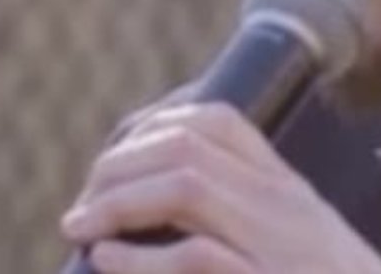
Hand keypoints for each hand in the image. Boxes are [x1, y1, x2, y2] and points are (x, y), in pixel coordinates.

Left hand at [61, 103, 380, 272]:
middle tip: (83, 205)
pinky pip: (197, 256)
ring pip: (187, 183)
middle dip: (119, 165)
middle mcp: (285, 208)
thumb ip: (250, 226)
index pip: (220, 121)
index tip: (112, 160)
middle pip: (189, 144)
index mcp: (290, 193)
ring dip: (118, 201)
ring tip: (82, 227)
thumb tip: (175, 231)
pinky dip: (139, 260)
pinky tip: (108, 263)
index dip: (152, 127)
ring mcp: (280, 246)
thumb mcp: (298, 250)